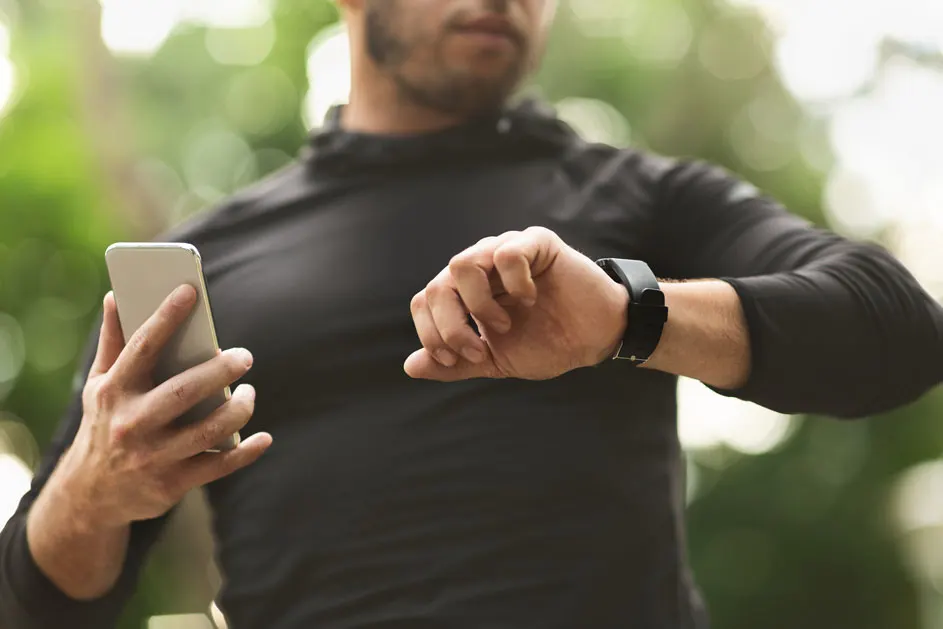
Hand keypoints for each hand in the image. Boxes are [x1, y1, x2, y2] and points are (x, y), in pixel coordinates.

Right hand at [52, 286, 271, 529]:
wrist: (89, 495)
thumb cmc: (105, 424)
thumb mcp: (99, 385)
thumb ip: (113, 342)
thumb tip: (117, 295)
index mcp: (114, 392)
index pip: (142, 348)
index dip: (165, 317)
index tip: (190, 291)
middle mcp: (132, 424)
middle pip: (185, 391)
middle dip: (220, 371)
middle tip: (244, 357)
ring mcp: (153, 457)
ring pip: (210, 430)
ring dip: (239, 409)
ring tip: (248, 393)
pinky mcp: (172, 484)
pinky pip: (219, 465)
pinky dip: (246, 452)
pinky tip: (263, 438)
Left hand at [405, 227, 628, 380]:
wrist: (595, 338)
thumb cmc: (547, 344)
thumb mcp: (495, 361)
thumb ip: (455, 363)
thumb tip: (410, 366)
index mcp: (465, 292)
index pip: (423, 301)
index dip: (432, 333)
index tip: (460, 358)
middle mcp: (479, 266)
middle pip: (437, 286)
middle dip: (451, 326)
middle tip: (479, 349)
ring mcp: (505, 250)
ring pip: (461, 264)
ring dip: (478, 305)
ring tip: (504, 324)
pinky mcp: (536, 242)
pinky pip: (506, 253)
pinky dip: (513, 283)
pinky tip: (530, 299)